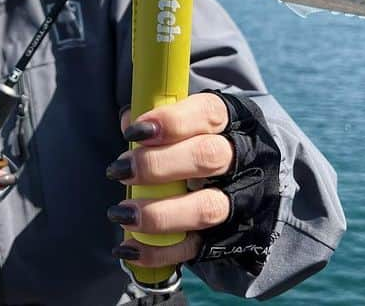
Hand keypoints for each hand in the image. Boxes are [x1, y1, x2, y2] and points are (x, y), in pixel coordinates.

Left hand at [105, 92, 232, 266]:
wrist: (243, 184)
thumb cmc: (200, 143)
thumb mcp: (187, 122)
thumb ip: (158, 121)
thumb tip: (128, 122)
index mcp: (231, 121)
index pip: (208, 114)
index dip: (171, 121)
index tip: (134, 133)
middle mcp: (241, 160)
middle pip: (207, 157)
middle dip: (158, 165)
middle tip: (121, 170)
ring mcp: (238, 202)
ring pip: (207, 208)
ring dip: (159, 213)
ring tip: (122, 213)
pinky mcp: (227, 239)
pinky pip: (194, 249)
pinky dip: (157, 252)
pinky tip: (128, 247)